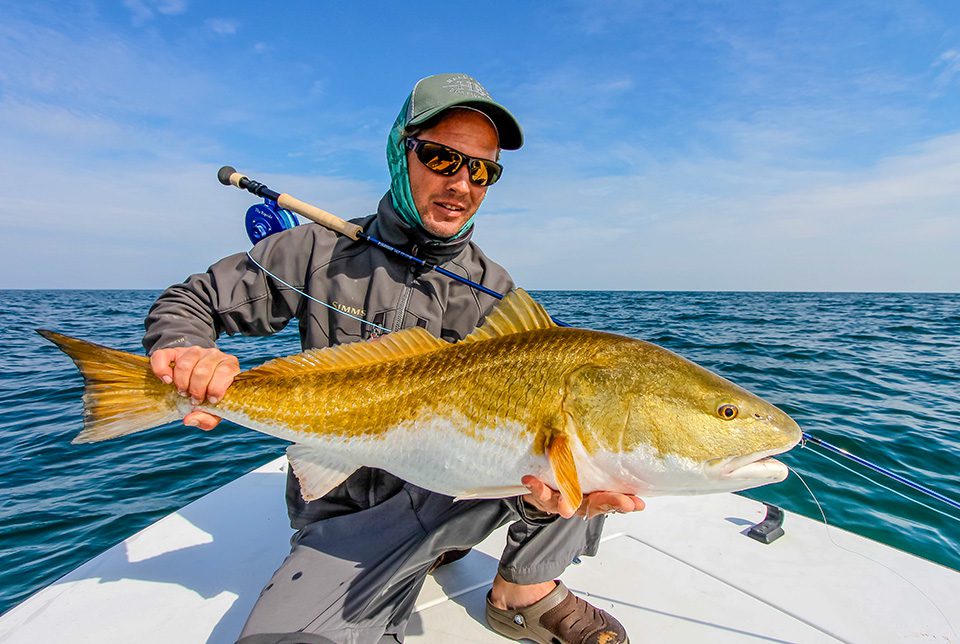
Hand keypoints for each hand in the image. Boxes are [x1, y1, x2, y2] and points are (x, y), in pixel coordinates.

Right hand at [149, 346, 240, 430]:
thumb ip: (208, 419)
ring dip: (182, 382)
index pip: (225, 372)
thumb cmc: (209, 396)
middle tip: (193, 398)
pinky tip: (167, 381)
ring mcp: (194, 351)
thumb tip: (189, 419)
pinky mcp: (175, 351)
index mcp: (229, 366)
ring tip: (183, 391)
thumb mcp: (214, 410)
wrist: (198, 380)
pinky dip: (162, 369)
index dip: (215, 389)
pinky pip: (163, 356)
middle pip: (203, 371)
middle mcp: (214, 355)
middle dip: (196, 390)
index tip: (209, 400)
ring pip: (185, 364)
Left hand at [521, 475, 644, 518]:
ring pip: (567, 504)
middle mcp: (580, 501)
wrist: (540, 488)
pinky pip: (540, 493)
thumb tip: (622, 442)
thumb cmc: (570, 476)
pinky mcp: (543, 497)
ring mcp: (562, 501)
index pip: (613, 500)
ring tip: (567, 507)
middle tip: (625, 503)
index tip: (639, 504)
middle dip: (611, 503)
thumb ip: (601, 465)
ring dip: (568, 504)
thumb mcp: (588, 470)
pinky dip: (536, 487)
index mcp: (594, 495)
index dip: (626, 503)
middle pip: (597, 504)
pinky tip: (531, 480)